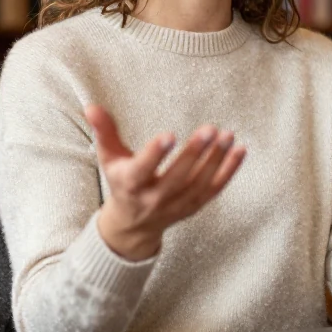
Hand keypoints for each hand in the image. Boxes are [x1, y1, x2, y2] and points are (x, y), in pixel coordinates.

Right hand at [84, 104, 246, 260]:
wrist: (133, 225)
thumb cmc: (121, 182)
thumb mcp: (109, 159)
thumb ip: (104, 132)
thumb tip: (91, 107)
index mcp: (131, 184)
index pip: (143, 169)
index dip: (155, 153)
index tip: (169, 135)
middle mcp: (154, 198)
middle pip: (177, 177)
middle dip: (194, 154)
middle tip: (209, 129)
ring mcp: (176, 205)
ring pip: (199, 184)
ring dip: (216, 160)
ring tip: (227, 135)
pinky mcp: (193, 206)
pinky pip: (214, 189)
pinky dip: (229, 171)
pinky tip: (240, 151)